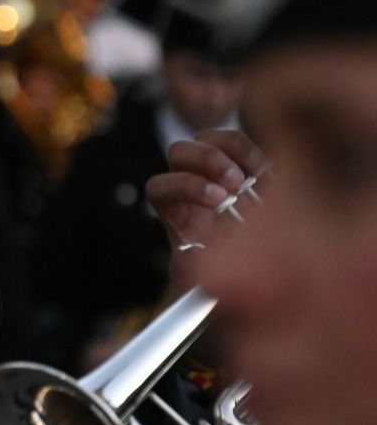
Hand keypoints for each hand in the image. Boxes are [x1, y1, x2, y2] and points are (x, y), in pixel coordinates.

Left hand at [145, 128, 269, 291]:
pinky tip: (266, 169)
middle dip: (204, 161)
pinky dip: (248, 148)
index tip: (217, 201)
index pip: (158, 187)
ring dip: (225, 150)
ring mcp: (217, 174)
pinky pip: (235, 141)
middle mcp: (192, 189)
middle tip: (233, 183)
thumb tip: (190, 270)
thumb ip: (192, 277)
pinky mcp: (246, 168)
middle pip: (177, 153)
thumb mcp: (202, 285)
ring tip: (250, 175)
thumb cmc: (223, 283)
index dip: (183, 186)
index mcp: (178, 216)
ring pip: (204, 138)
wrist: (255, 278)